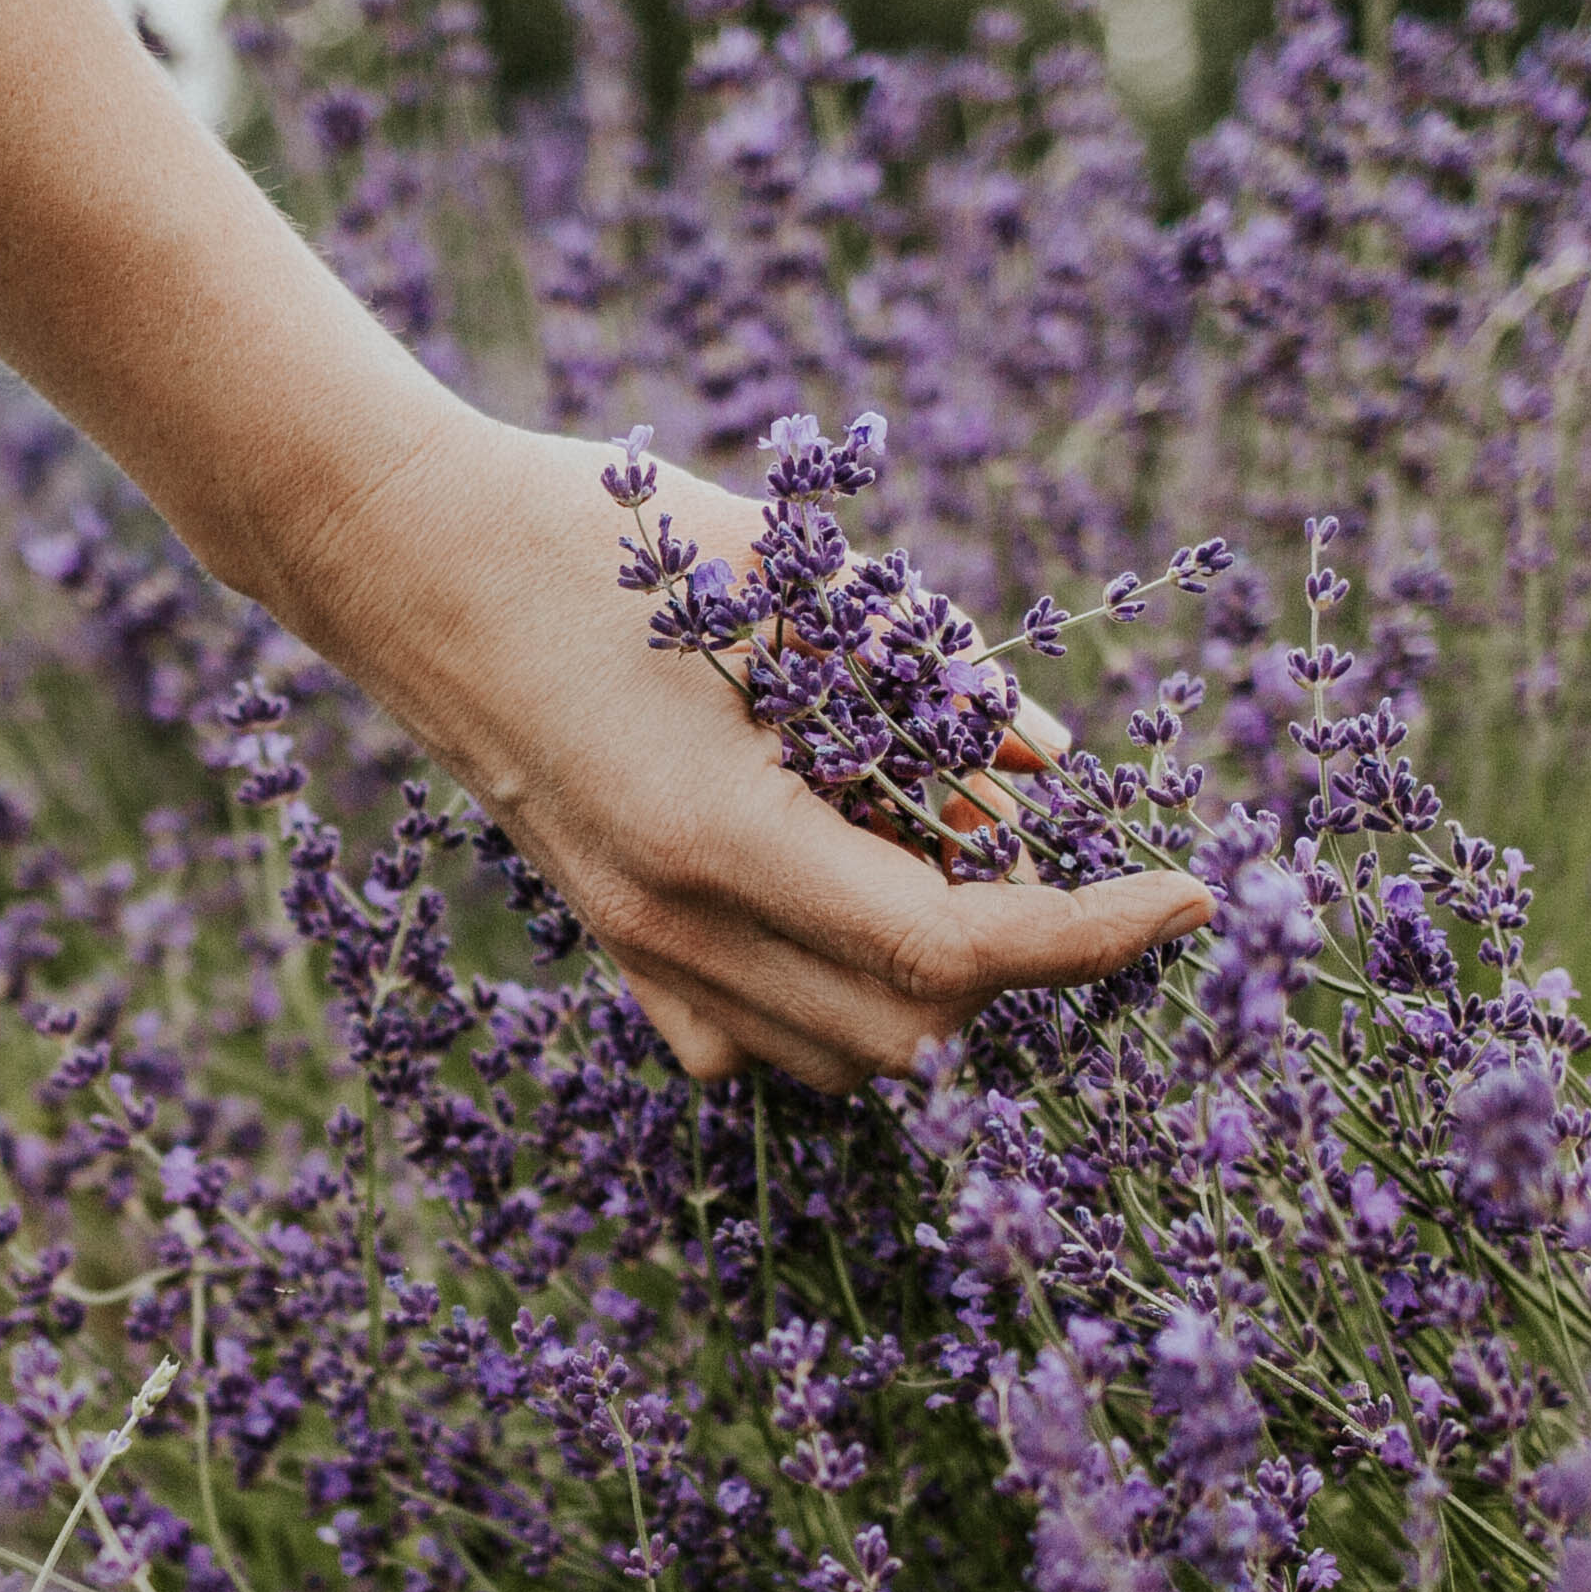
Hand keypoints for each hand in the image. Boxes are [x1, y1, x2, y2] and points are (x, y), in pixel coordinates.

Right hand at [252, 413, 1215, 1091]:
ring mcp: (633, 952)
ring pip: (841, 1057)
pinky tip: (837, 889)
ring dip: (927, 985)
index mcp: (722, 836)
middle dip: (1012, 955)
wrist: (401, 558)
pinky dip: (834, 1000)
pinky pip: (754, 1039)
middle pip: (912, 1030)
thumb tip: (1043, 768)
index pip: (956, 949)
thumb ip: (925, 677)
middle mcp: (675, 926)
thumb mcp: (784, 574)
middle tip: (1026, 839)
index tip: (1189, 895)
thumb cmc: (589, 534)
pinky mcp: (612, 947)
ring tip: (928, 849)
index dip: (1094, 936)